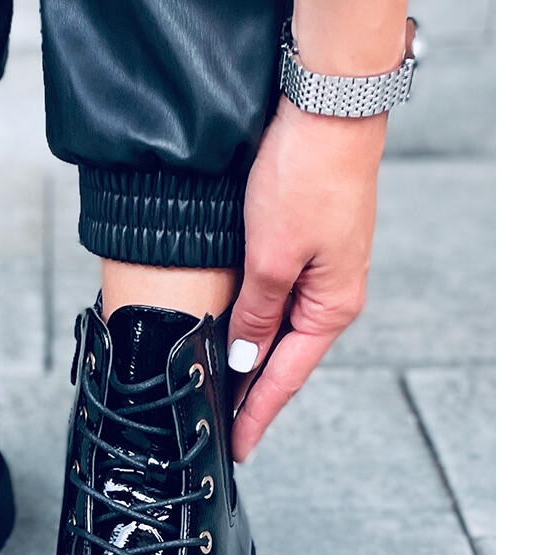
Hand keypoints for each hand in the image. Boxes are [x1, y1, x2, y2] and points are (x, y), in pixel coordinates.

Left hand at [227, 96, 385, 460]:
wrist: (329, 107)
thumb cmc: (307, 177)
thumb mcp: (270, 257)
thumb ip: (256, 314)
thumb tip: (243, 358)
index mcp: (332, 305)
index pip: (286, 377)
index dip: (256, 414)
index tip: (235, 447)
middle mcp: (334, 292)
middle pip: (285, 357)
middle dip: (253, 394)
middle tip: (221, 427)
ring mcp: (325, 267)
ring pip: (281, 328)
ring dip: (252, 359)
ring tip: (222, 390)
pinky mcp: (311, 243)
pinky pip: (281, 299)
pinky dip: (257, 323)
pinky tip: (238, 331)